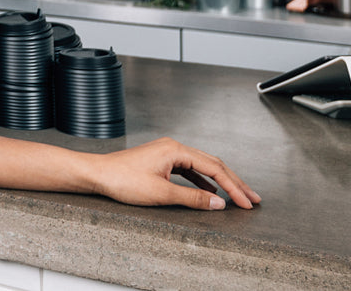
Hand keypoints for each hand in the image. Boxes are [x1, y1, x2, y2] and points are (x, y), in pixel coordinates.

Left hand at [90, 137, 260, 209]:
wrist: (98, 174)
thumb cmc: (123, 180)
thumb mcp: (161, 193)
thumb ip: (192, 198)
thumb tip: (218, 202)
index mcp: (175, 150)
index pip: (214, 168)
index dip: (234, 186)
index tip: (247, 202)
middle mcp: (173, 147)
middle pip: (212, 164)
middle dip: (234, 182)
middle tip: (252, 198)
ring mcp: (167, 153)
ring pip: (202, 167)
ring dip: (221, 182)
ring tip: (237, 196)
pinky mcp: (162, 161)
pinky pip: (190, 170)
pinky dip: (203, 182)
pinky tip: (211, 193)